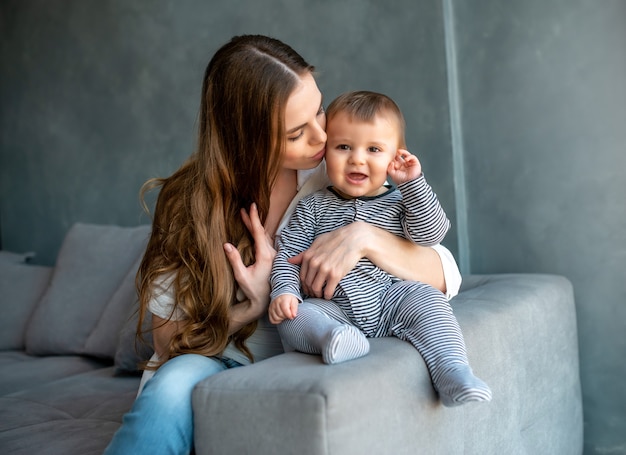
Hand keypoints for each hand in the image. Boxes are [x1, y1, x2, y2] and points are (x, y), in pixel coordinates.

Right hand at [223, 203, 275, 323]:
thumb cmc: (253, 290)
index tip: (250, 207)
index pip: (258, 232)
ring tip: (248, 217)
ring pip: (265, 236)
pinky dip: (260, 233)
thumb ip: (234, 260)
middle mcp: (272, 253)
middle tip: (246, 208)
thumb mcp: (241, 276)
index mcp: (265, 255)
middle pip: (262, 232)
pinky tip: (256, 231)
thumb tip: (226, 244)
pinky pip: (267, 241)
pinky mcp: (273, 258)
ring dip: (256, 226)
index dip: (253, 219)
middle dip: (253, 220)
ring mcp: (274, 255)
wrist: (266, 301)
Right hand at [268, 294, 298, 324]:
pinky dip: (277, 321)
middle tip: (288, 314)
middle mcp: (275, 303)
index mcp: (282, 300)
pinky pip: (272, 320)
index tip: (292, 316)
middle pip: (280, 314)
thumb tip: (294, 315)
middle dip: (286, 316)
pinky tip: (280, 318)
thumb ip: (294, 308)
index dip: (289, 315)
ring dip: (281, 319)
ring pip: (276, 318)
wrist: (282, 296)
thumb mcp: (294, 301)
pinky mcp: (269, 311)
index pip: (285, 309)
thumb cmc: (289, 300)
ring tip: (284, 315)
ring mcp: (271, 307)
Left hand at [288, 222, 370, 298]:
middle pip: (308, 283)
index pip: (302, 276)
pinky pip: (328, 291)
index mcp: (309, 256)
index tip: (308, 288)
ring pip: (316, 288)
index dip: (304, 285)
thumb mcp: (317, 243)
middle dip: (310, 291)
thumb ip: (304, 253)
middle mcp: (315, 263)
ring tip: (321, 295)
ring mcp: (325, 269)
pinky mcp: (335, 274)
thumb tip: (290, 260)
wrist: (354, 238)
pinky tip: (328, 295)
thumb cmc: (335, 239)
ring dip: (318, 294)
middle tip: (315, 293)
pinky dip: (327, 296)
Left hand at [387, 149, 421, 184]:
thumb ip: (389, 168)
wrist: (409, 183)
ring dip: (402, 152)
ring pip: (406, 154)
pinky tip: (406, 159)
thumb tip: (391, 162)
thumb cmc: (401, 180)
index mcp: (398, 167)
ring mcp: (409, 163)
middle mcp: (403, 164)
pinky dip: (409, 156)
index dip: (393, 157)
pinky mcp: (415, 163)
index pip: (395, 159)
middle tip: (394, 153)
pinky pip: (412, 157)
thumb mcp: (392, 174)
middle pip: (400, 156)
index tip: (391, 157)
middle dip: (397, 153)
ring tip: (399, 152)